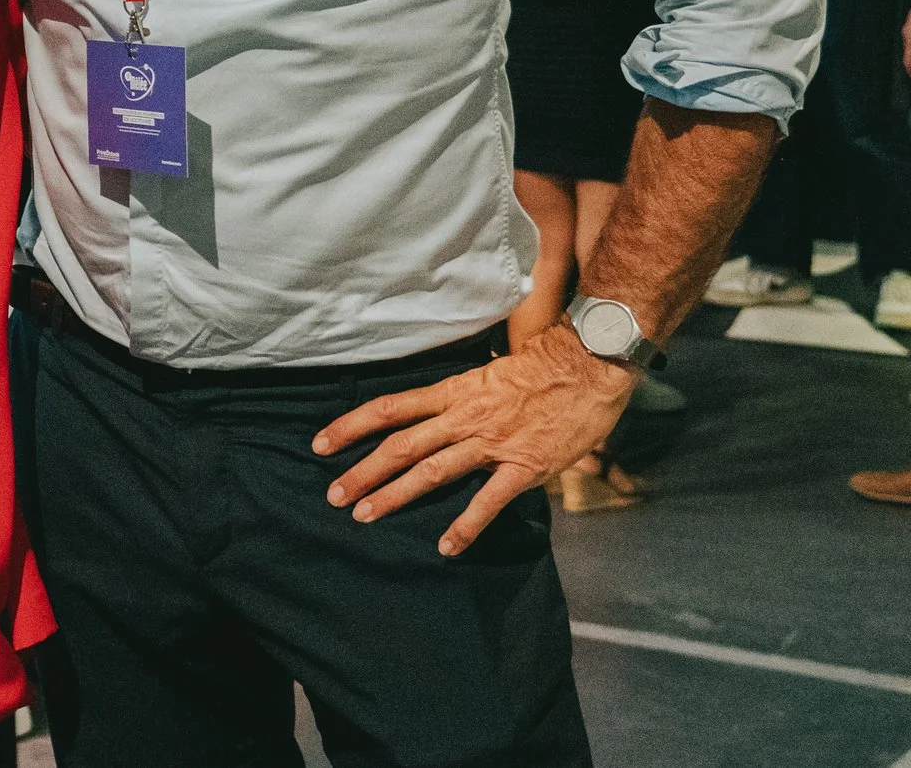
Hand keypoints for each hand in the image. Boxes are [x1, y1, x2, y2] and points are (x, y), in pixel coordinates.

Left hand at [313, 324, 634, 554]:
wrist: (589, 364)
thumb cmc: (543, 365)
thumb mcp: (489, 372)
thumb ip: (462, 396)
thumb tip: (438, 413)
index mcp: (453, 391)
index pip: (390, 408)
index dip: (352, 426)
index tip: (321, 444)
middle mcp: (464, 417)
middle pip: (401, 445)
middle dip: (363, 471)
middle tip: (333, 495)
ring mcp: (492, 443)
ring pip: (432, 471)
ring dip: (395, 495)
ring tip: (365, 515)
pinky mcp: (524, 466)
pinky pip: (489, 501)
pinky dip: (466, 526)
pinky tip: (446, 547)